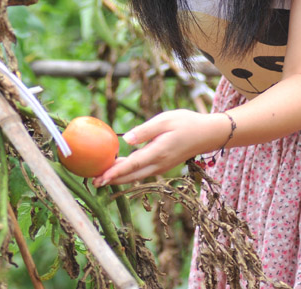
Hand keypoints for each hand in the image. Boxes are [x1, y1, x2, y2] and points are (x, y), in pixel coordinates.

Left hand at [93, 109, 230, 186]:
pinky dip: (128, 172)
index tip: (100, 178)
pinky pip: (141, 172)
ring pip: (135, 175)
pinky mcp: (162, 165)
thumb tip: (126, 140)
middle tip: (92, 181)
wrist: (207, 134)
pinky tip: (118, 167)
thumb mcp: (165, 120)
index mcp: (158, 152)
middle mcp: (159, 164)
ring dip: (119, 177)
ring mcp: (161, 167)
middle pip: (131, 176)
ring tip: (100, 176)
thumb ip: (145, 130)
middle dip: (111, 179)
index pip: (132, 165)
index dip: (114, 172)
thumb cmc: (186, 123)